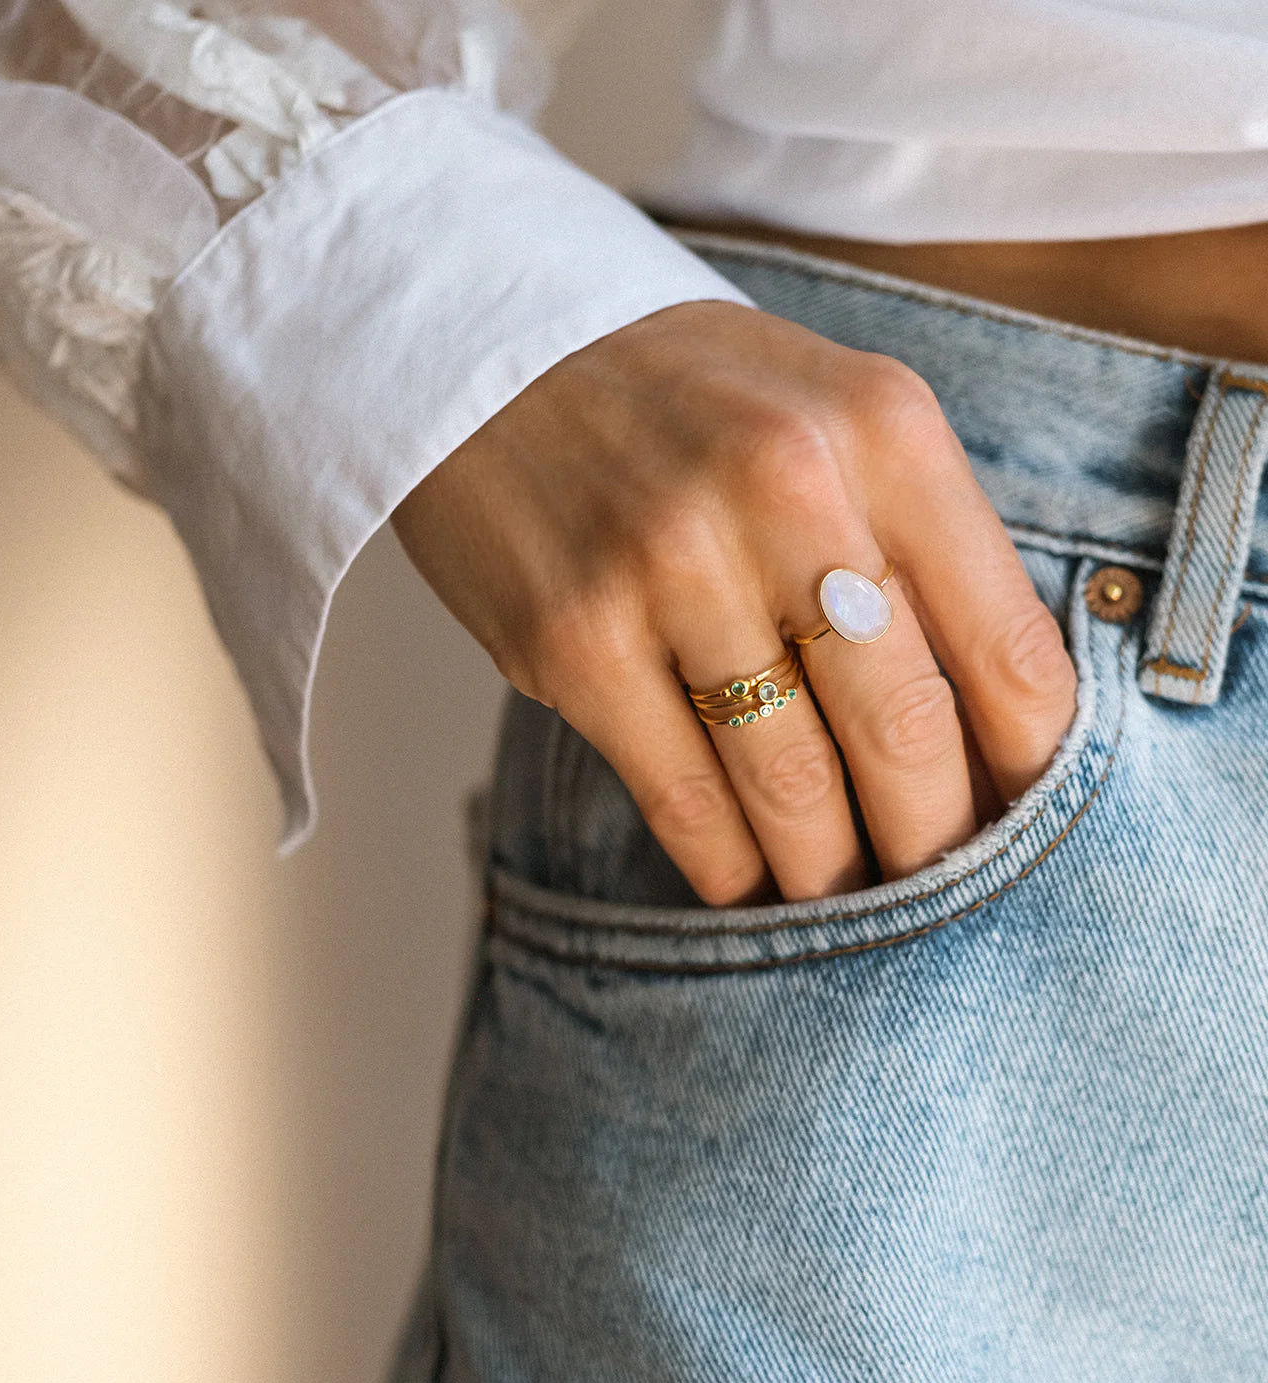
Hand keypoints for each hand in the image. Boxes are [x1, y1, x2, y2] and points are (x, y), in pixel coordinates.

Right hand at [391, 300, 1076, 905]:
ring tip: (846, 899)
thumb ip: (917, 543)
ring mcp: (667, 566)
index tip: (1026, 829)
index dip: (1034, 772)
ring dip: (831, 874)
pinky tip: (747, 881)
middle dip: (938, 846)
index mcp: (882, 429)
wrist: (487, 344)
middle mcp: (783, 489)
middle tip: (946, 897)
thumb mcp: (829, 412)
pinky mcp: (573, 638)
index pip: (1009, 648)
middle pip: (906, 732)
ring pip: (791, 785)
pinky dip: (727, 868)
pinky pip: (682, 797)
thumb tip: (985, 727)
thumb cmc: (686, 396)